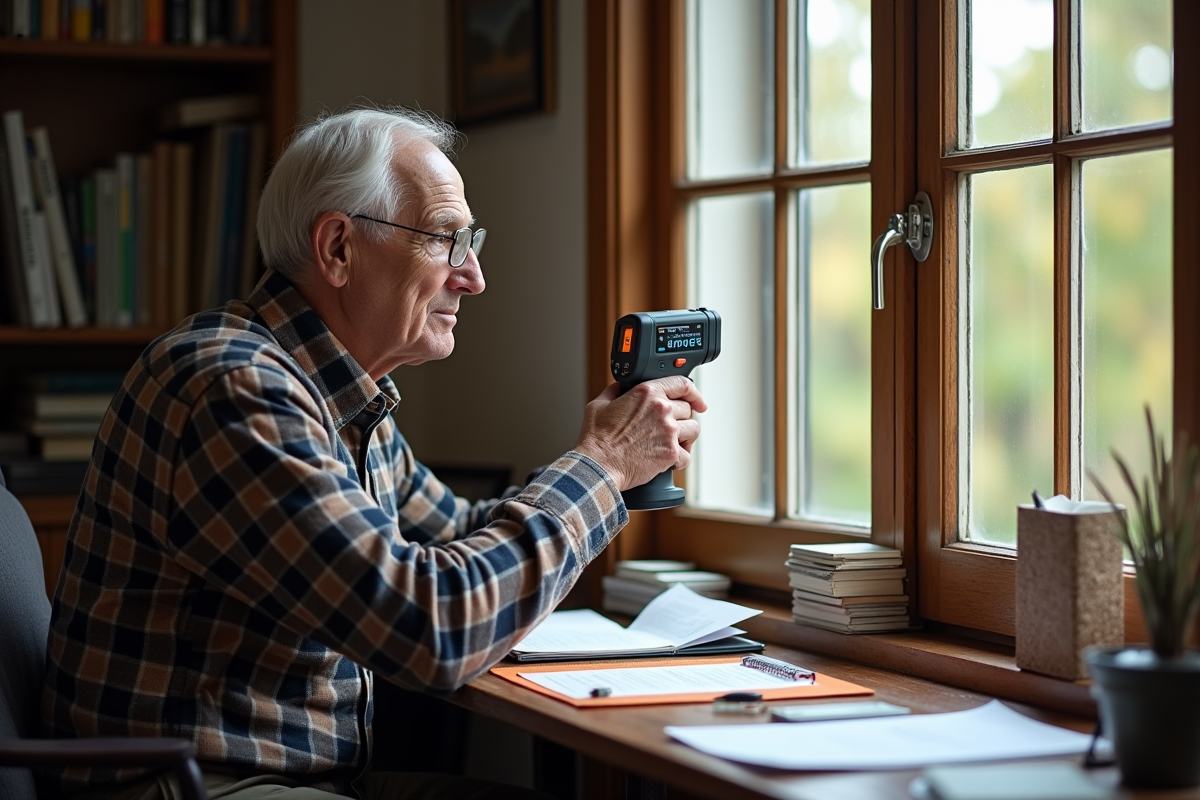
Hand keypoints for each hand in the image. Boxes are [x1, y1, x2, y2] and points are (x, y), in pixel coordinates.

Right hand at [573, 376, 707, 490]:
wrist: (598, 465)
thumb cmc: (596, 439)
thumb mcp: (599, 405)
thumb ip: (615, 391)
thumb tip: (621, 388)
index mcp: (647, 393)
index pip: (682, 384)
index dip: (694, 392)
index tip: (698, 401)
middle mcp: (662, 409)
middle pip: (688, 409)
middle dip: (681, 418)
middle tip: (669, 428)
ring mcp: (669, 431)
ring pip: (693, 430)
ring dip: (685, 436)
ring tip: (672, 443)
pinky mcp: (671, 453)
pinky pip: (687, 455)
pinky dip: (680, 459)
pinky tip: (668, 460)